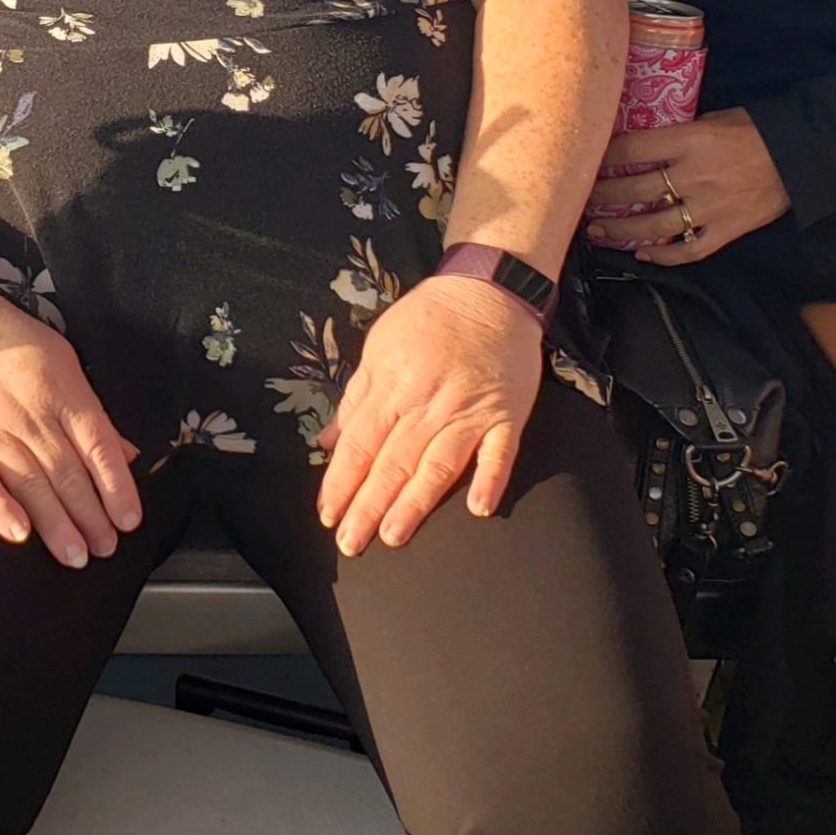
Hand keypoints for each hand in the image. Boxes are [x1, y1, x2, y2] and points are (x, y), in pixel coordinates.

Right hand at [0, 291, 140, 568]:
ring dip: (56, 524)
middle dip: (91, 516)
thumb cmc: (6, 339)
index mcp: (63, 392)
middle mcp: (32, 414)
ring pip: (32, 484)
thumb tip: (125, 452)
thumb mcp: (62, 361)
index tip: (129, 520)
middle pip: (68, 473)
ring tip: (75, 556)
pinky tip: (18, 532)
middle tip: (106, 550)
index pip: (99, 446)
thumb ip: (91, 411)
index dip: (116, 486)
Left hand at [315, 274, 541, 555]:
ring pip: (438, 464)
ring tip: (394, 535)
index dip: (342, 482)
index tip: (328, 515)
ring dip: (415, 502)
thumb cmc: (429, 318)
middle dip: (368, 505)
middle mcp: (427, 404)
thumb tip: (329, 441)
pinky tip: (479, 507)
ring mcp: (469, 411)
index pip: (360, 444)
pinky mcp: (507, 415)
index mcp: (392, 387)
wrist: (489, 290)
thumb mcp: (378, 347)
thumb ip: (355, 397)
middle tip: (351, 544)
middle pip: (392, 462)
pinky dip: (491, 478)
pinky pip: (500, 452)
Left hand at [582, 107, 789, 264]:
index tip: (584, 161)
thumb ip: (678, 135)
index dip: (602, 157)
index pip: (631, 149)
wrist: (801, 153)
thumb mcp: (712, 119)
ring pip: (653, 224)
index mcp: (690, 139)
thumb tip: (644, 146)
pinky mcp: (728, 229)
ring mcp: (711, 206)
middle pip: (634, 189)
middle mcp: (696, 174)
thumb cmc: (754, 130)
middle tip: (579, 199)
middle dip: (600, 196)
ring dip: (620, 229)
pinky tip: (643, 254)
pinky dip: (664, 256)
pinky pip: (689, 250)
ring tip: (597, 230)